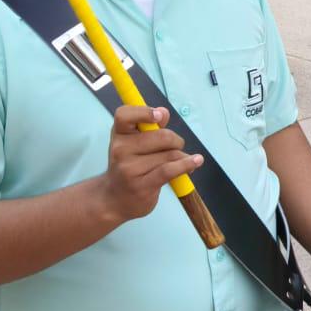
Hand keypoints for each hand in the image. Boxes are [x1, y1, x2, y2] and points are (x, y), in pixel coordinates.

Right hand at [96, 106, 201, 225]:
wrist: (115, 199)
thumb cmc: (129, 166)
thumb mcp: (133, 143)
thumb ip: (149, 127)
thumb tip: (163, 112)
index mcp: (119, 134)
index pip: (124, 115)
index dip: (143, 112)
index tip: (159, 116)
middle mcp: (121, 150)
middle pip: (162, 136)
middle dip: (176, 140)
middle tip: (176, 147)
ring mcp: (129, 168)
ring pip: (170, 154)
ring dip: (182, 156)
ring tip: (182, 161)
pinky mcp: (142, 185)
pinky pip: (170, 170)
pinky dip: (186, 164)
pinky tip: (196, 161)